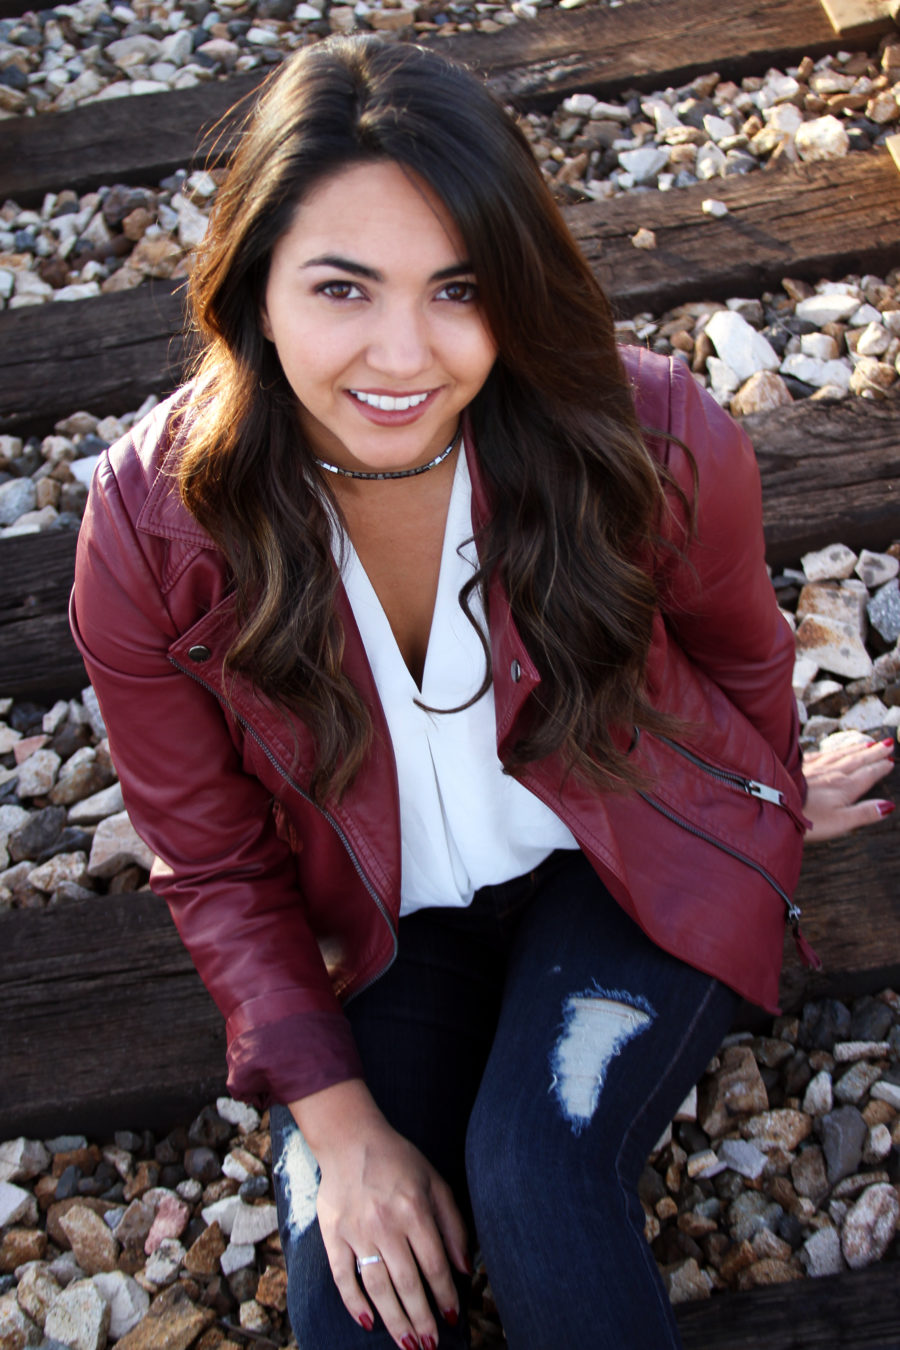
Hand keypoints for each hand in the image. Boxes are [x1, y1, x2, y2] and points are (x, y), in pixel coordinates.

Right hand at [290, 1080, 466, 1348]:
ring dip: (394, 1320)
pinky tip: (367, 1322)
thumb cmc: (399, 1161)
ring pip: (377, 1286)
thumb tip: (465, 1268)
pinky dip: (354, 1302)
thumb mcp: (434, 1182)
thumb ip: (453, 1224)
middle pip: (407, 1283)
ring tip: (407, 1343)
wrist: (350, 1139)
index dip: (445, 1295)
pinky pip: (343, 1276)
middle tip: (430, 1345)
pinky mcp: (333, 1234)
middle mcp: (386, 1222)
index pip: (434, 1265)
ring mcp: (357, 1230)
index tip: (452, 1318)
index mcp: (414, 1209)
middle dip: (422, 1319)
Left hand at [803, 734, 894, 841]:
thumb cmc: (807, 819)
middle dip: (873, 752)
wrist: (772, 803)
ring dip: (856, 748)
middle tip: (887, 744)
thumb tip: (888, 806)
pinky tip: (834, 749)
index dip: (880, 767)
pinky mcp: (800, 766)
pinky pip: (822, 753)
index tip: (890, 760)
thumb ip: (865, 813)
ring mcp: (815, 767)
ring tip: (868, 743)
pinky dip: (833, 750)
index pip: (868, 774)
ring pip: (841, 754)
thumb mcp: (841, 822)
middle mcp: (832, 773)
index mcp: (845, 787)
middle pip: (857, 760)